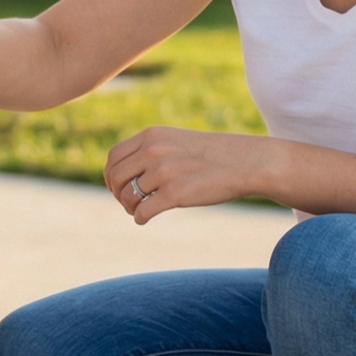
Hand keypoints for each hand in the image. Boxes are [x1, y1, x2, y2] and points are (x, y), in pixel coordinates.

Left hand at [103, 127, 272, 223]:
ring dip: (130, 208)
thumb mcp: (176, 142)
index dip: (111, 176)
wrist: (244, 163)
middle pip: (117, 178)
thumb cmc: (210, 155)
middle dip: (119, 194)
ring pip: (128, 197)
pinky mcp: (175, 194)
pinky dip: (140, 218)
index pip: (114, 157)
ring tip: (140, 210)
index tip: (118, 187)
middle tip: (130, 203)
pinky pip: (143, 212)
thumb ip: (150, 150)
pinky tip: (145, 219)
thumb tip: (123, 173)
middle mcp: (153, 151)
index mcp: (152, 136)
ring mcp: (163, 172)